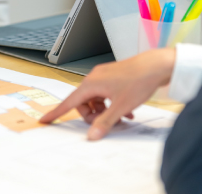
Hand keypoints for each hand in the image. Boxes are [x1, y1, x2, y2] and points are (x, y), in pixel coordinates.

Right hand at [39, 48, 175, 139]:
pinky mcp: (113, 78)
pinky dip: (112, 105)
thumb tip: (91, 135)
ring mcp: (104, 77)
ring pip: (96, 100)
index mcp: (91, 84)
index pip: (69, 102)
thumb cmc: (139, 81)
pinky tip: (126, 112)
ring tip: (120, 119)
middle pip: (83, 103)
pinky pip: (105, 95)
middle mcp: (95, 78)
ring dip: (104, 111)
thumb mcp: (121, 107)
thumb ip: (105, 122)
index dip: (56, 112)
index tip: (45, 120)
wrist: (156, 66)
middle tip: (106, 124)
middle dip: (92, 116)